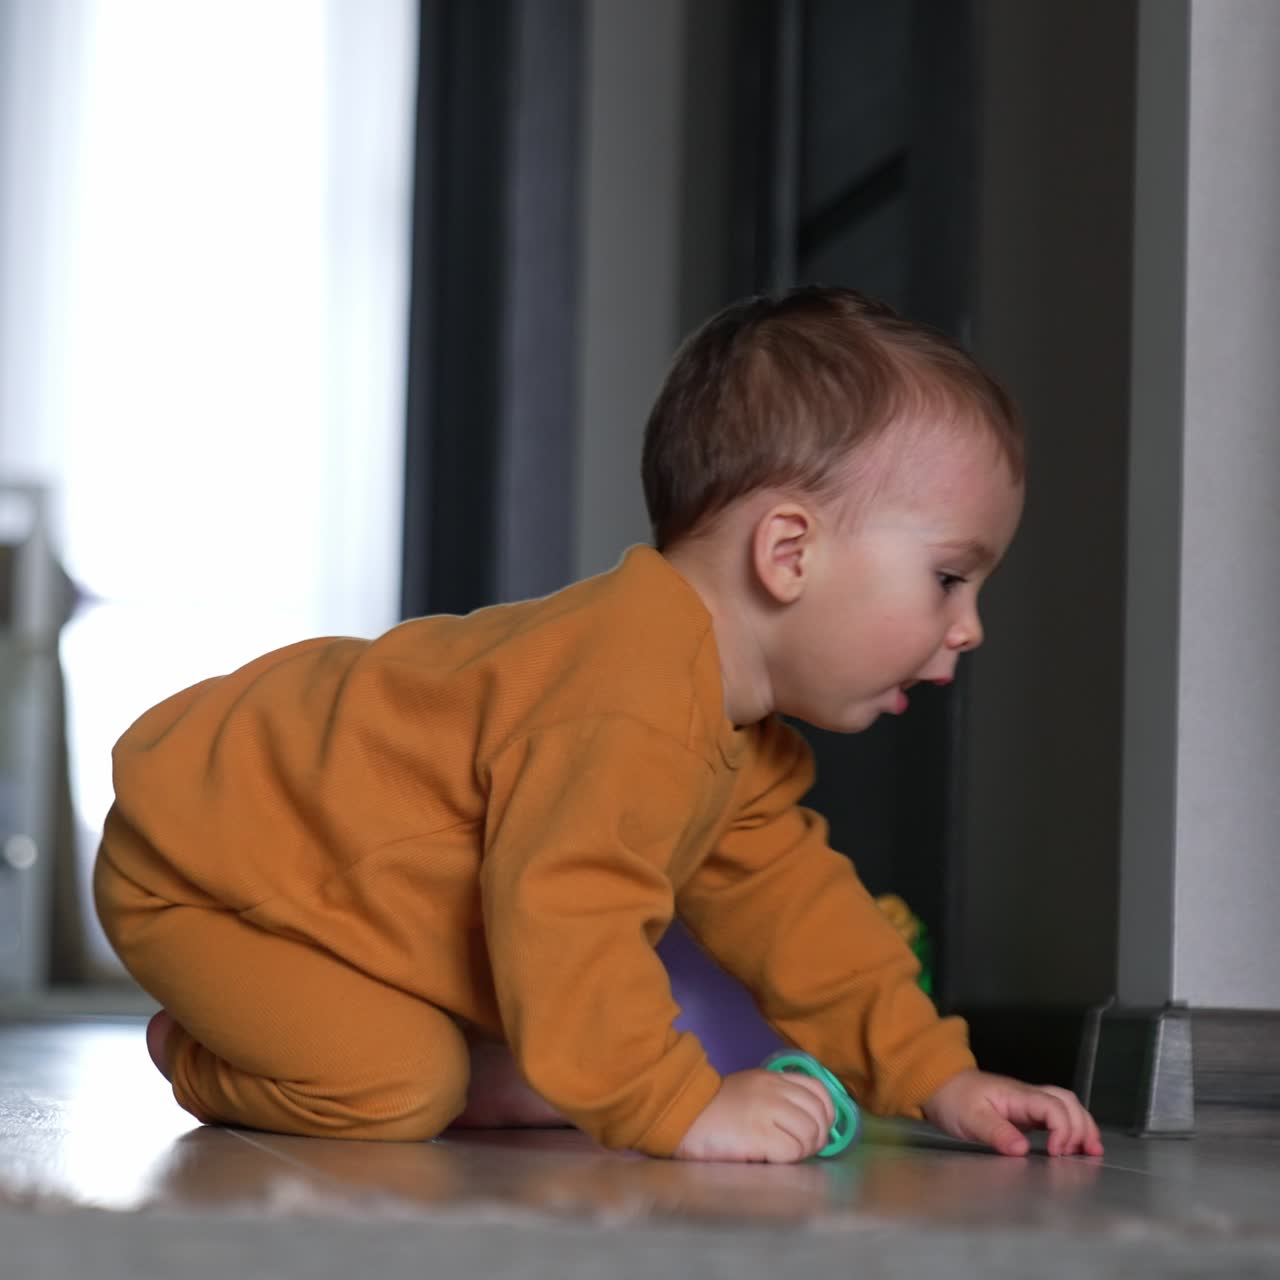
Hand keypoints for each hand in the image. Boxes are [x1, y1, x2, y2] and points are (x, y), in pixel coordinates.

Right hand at [674, 1068, 835, 1162]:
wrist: (682, 1115)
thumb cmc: (714, 1110)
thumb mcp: (750, 1090)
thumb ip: (777, 1097)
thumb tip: (810, 1123)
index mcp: (773, 1077)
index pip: (819, 1089)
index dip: (826, 1113)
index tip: (817, 1129)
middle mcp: (774, 1090)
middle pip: (819, 1114)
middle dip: (818, 1137)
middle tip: (801, 1149)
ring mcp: (767, 1111)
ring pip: (810, 1134)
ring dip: (804, 1150)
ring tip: (786, 1155)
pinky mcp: (759, 1134)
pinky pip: (793, 1151)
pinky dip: (789, 1159)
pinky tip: (771, 1158)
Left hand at [922, 1069, 1103, 1156]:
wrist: (939, 1086)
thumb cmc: (954, 1099)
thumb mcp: (970, 1119)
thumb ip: (996, 1132)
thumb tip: (1021, 1149)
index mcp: (1016, 1095)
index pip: (1052, 1107)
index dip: (1062, 1130)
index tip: (1055, 1153)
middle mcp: (1027, 1096)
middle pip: (1067, 1102)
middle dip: (1081, 1127)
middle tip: (1083, 1154)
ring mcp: (1028, 1102)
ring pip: (1067, 1105)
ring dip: (1082, 1125)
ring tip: (1092, 1150)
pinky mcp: (1025, 1112)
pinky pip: (1057, 1114)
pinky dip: (1072, 1127)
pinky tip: (1077, 1145)